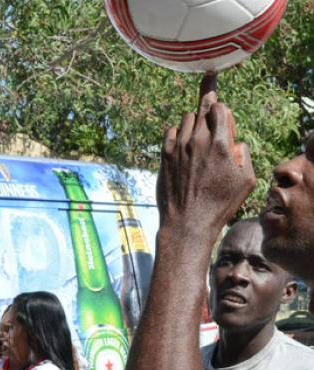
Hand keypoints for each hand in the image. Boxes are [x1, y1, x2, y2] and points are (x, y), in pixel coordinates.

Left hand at [156, 73, 254, 236]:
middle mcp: (198, 140)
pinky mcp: (165, 155)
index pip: (219, 107)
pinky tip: (183, 147)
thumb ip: (243, 153)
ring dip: (194, 124)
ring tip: (198, 140)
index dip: (222, 109)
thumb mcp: (246, 181)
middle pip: (202, 108)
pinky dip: (178, 134)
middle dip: (208, 106)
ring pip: (186, 118)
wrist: (187, 222)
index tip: (222, 115)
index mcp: (220, 144)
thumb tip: (235, 141)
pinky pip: (171, 131)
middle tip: (210, 107)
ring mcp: (178, 147)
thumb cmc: (219, 205)